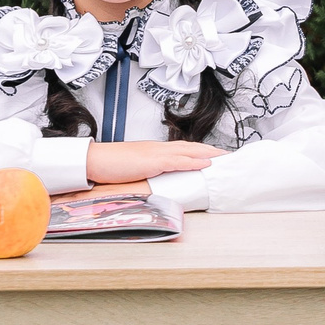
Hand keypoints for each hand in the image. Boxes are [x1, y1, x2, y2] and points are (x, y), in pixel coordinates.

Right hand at [86, 138, 225, 182]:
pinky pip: (176, 160)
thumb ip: (151, 171)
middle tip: (229, 155)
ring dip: (208, 153)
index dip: (201, 150)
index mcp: (156, 150)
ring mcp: (155, 154)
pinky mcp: (151, 161)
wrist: (94, 160)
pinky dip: (192, 161)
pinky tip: (205, 163)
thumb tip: (161, 178)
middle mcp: (158, 148)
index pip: (184, 148)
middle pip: (191, 146)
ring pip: (188, 151)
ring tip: (225, 157)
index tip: (216, 155)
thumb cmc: (111, 165)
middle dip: (212, 150)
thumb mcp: (136, 168)